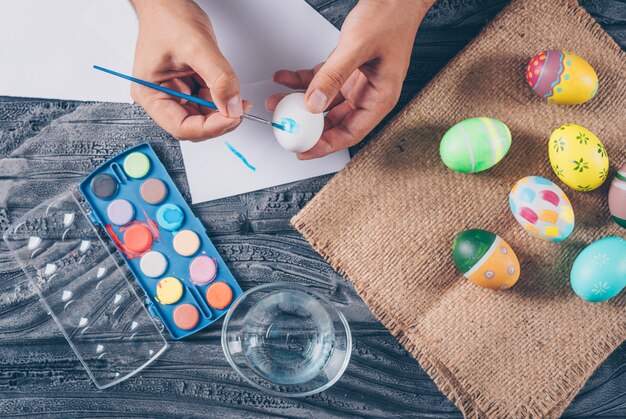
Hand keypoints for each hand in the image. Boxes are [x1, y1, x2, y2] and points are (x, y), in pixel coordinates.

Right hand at [130, 0, 250, 140]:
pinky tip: (231, 92)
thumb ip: (219, 79)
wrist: (168, 2)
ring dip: (222, 112)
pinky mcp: (187, 87)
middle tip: (239, 111)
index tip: (232, 118)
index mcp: (150, 93)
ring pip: (203, 117)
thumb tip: (232, 107)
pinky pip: (207, 103)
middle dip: (218, 121)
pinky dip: (222, 101)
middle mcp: (160, 97)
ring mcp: (174, 93)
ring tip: (237, 98)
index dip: (209, 127)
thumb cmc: (169, 18)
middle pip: (193, 126)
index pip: (181, 127)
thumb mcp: (197, 47)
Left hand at [266, 0, 432, 158]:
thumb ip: (334, 76)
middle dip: (308, 125)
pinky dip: (302, 81)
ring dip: (300, 102)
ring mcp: (357, 82)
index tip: (304, 150)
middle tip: (286, 128)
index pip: (351, 132)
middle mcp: (369, 93)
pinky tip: (286, 79)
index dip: (326, 145)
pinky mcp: (347, 68)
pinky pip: (321, 81)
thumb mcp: (357, 47)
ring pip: (324, 102)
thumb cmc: (391, 17)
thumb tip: (313, 103)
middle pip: (335, 121)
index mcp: (380, 97)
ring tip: (278, 102)